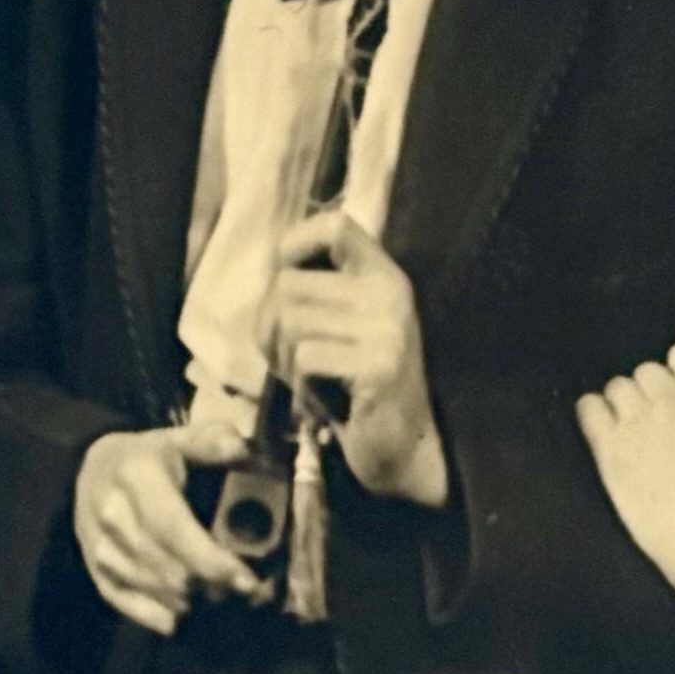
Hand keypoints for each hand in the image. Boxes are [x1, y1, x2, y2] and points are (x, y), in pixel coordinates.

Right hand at [74, 415, 264, 635]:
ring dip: (186, 599)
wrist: (87, 469)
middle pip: (166, 566)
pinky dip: (151, 615)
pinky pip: (122, 600)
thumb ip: (212, 442)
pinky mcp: (92, 568)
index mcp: (137, 476)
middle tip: (239, 590)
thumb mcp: (178, 440)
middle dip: (208, 584)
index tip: (246, 580)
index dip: (212, 561)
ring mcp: (98, 544)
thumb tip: (244, 449)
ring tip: (214, 597)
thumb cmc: (146, 458)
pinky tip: (176, 620)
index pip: (175, 529)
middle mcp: (112, 512)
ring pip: (149, 586)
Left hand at [269, 209, 445, 505]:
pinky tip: (319, 399)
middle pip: (289, 285)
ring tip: (304, 379)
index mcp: (384, 276)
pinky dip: (298, 384)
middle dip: (269, 326)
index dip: (294, 244)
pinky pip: (305, 358)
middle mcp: (390, 293)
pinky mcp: (378, 366)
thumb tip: (270, 272)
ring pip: (290, 322)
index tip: (283, 278)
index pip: (335, 225)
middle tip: (285, 359)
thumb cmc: (359, 388)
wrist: (405, 448)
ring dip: (281, 359)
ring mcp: (387, 329)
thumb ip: (317, 293)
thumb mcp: (344, 327)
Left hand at [576, 341, 674, 604]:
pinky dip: (593, 414)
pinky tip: (605, 434)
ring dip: (626, 403)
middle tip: (665, 423)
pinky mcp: (610, 456)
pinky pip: (588, 411)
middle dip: (655, 391)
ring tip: (637, 432)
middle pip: (646, 371)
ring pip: (617, 388)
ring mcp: (635, 425)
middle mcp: (667, 398)